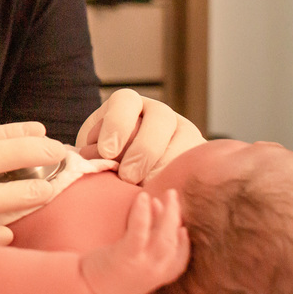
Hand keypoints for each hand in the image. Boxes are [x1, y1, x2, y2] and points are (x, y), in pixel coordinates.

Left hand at [76, 89, 205, 183]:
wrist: (129, 181)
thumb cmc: (105, 165)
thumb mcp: (95, 155)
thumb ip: (94, 154)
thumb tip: (96, 164)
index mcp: (127, 104)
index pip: (125, 101)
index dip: (116, 124)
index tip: (107, 152)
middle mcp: (158, 112)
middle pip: (160, 119)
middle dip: (143, 150)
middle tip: (128, 177)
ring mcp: (183, 131)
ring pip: (183, 140)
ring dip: (164, 167)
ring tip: (147, 189)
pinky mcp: (198, 154)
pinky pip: (196, 162)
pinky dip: (181, 178)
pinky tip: (166, 193)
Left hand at [78, 189, 188, 293]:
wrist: (86, 291)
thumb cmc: (109, 275)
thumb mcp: (134, 264)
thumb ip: (147, 245)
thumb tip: (156, 211)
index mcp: (159, 277)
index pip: (180, 259)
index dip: (184, 242)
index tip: (182, 227)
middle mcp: (155, 273)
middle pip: (173, 241)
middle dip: (176, 216)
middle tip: (173, 196)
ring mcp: (143, 265)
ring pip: (164, 236)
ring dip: (168, 212)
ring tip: (168, 193)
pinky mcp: (127, 257)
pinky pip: (139, 231)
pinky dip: (143, 213)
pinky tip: (143, 198)